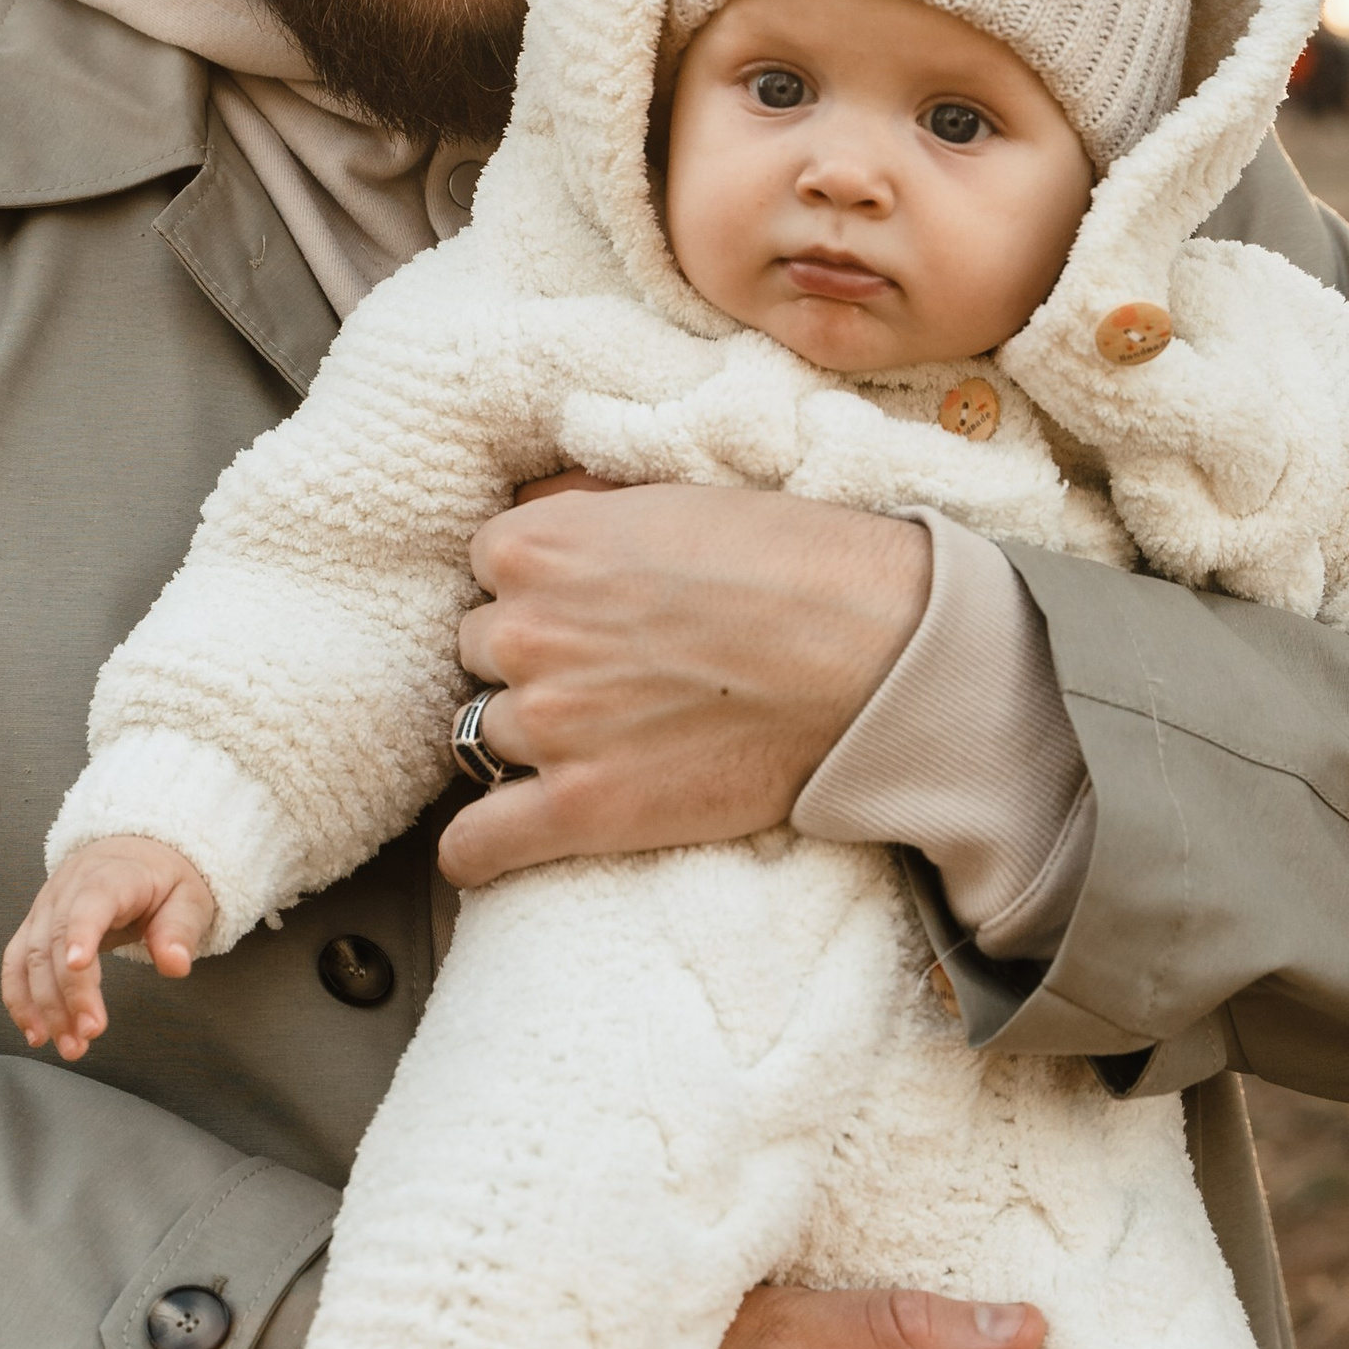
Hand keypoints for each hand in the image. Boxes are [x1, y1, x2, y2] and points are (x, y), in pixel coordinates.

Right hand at [2, 837, 216, 1058]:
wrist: (133, 855)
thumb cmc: (163, 880)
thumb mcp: (189, 899)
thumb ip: (180, 931)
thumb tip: (175, 964)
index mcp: (111, 875)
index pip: (91, 901)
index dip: (82, 932)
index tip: (79, 965)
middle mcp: (68, 889)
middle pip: (56, 941)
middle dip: (68, 993)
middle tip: (89, 1033)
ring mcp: (45, 908)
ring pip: (31, 958)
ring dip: (44, 1007)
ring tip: (68, 1046)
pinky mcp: (34, 928)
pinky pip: (15, 964)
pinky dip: (20, 1000)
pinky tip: (36, 1032)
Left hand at [437, 480, 930, 889]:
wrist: (871, 651)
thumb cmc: (791, 564)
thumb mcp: (668, 498)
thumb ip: (583, 511)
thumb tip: (538, 517)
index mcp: (536, 548)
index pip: (487, 574)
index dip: (540, 593)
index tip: (589, 611)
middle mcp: (524, 633)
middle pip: (482, 655)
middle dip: (536, 662)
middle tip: (614, 672)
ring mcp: (549, 724)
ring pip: (487, 736)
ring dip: (532, 741)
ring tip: (609, 737)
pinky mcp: (583, 806)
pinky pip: (478, 843)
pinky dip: (478, 850)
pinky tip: (492, 847)